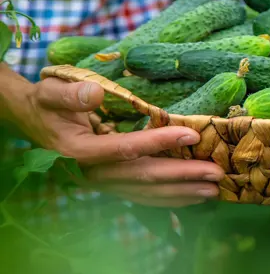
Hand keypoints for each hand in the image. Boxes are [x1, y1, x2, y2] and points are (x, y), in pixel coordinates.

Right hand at [17, 77, 223, 206]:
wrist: (34, 122)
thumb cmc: (46, 104)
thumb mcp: (52, 92)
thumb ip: (71, 94)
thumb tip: (95, 93)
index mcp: (79, 151)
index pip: (125, 149)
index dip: (159, 142)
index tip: (191, 135)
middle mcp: (93, 173)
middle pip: (143, 177)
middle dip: (182, 176)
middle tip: (215, 174)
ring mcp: (103, 183)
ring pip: (146, 192)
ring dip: (182, 192)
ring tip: (213, 190)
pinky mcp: (111, 185)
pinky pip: (143, 196)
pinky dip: (169, 198)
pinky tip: (193, 197)